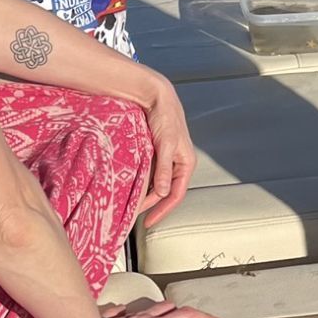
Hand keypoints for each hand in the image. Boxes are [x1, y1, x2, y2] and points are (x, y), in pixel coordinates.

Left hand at [135, 77, 195, 227]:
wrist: (157, 96)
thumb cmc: (166, 117)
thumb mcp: (165, 144)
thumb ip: (164, 169)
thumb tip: (163, 193)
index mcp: (186, 163)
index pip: (176, 195)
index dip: (162, 210)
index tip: (148, 221)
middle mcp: (178, 164)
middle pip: (166, 192)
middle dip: (152, 205)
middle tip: (134, 215)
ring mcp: (167, 159)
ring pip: (158, 183)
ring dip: (146, 194)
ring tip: (131, 204)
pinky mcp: (157, 153)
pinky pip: (151, 173)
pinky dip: (142, 182)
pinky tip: (131, 187)